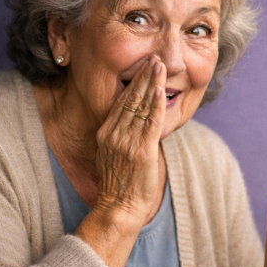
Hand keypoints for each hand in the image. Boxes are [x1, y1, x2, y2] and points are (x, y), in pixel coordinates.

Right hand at [74, 56, 165, 266]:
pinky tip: (161, 90)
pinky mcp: (141, 152)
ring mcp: (126, 142)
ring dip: (151, 84)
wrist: (119, 208)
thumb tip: (132, 122)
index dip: (133, 83)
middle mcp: (114, 134)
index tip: (143, 67)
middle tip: (154, 57)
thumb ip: (120, 137)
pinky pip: (150, 123)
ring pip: (140, 106)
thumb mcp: (113, 155)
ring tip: (159, 65)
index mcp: (106, 133)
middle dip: (143, 76)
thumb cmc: (120, 185)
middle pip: (130, 98)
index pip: (121, 101)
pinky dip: (156, 105)